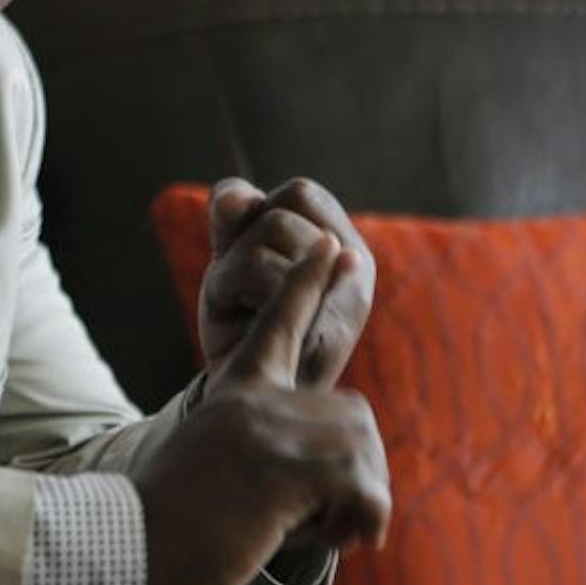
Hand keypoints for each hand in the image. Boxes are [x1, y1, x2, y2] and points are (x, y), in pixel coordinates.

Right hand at [133, 239, 391, 584]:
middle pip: (356, 417)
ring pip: (364, 455)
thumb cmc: (168, 524)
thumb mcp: (216, 465)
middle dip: (356, 477)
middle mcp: (255, 399)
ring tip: (303, 529)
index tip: (332, 248)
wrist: (128, 546)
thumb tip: (329, 464)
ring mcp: (269, 428)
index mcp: (235, 391)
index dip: (306, 285)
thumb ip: (263, 443)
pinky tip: (321, 537)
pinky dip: (358, 523)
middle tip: (313, 519)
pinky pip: (365, 490)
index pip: (279, 323)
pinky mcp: (284, 465)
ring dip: (353, 506)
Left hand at [198, 177, 375, 390]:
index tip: (250, 252)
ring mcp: (344, 306)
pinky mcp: (318, 335)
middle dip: (239, 246)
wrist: (241, 392)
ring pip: (266, 244)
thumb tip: (235, 200)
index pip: (300, 193)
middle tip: (241, 289)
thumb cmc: (239, 316)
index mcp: (346, 247)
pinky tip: (236, 320)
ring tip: (241, 306)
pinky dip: (227, 289)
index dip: (258, 213)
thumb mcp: (231, 252)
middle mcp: (358, 273)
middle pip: (280, 217)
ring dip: (229, 271)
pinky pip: (262, 275)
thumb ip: (231, 211)